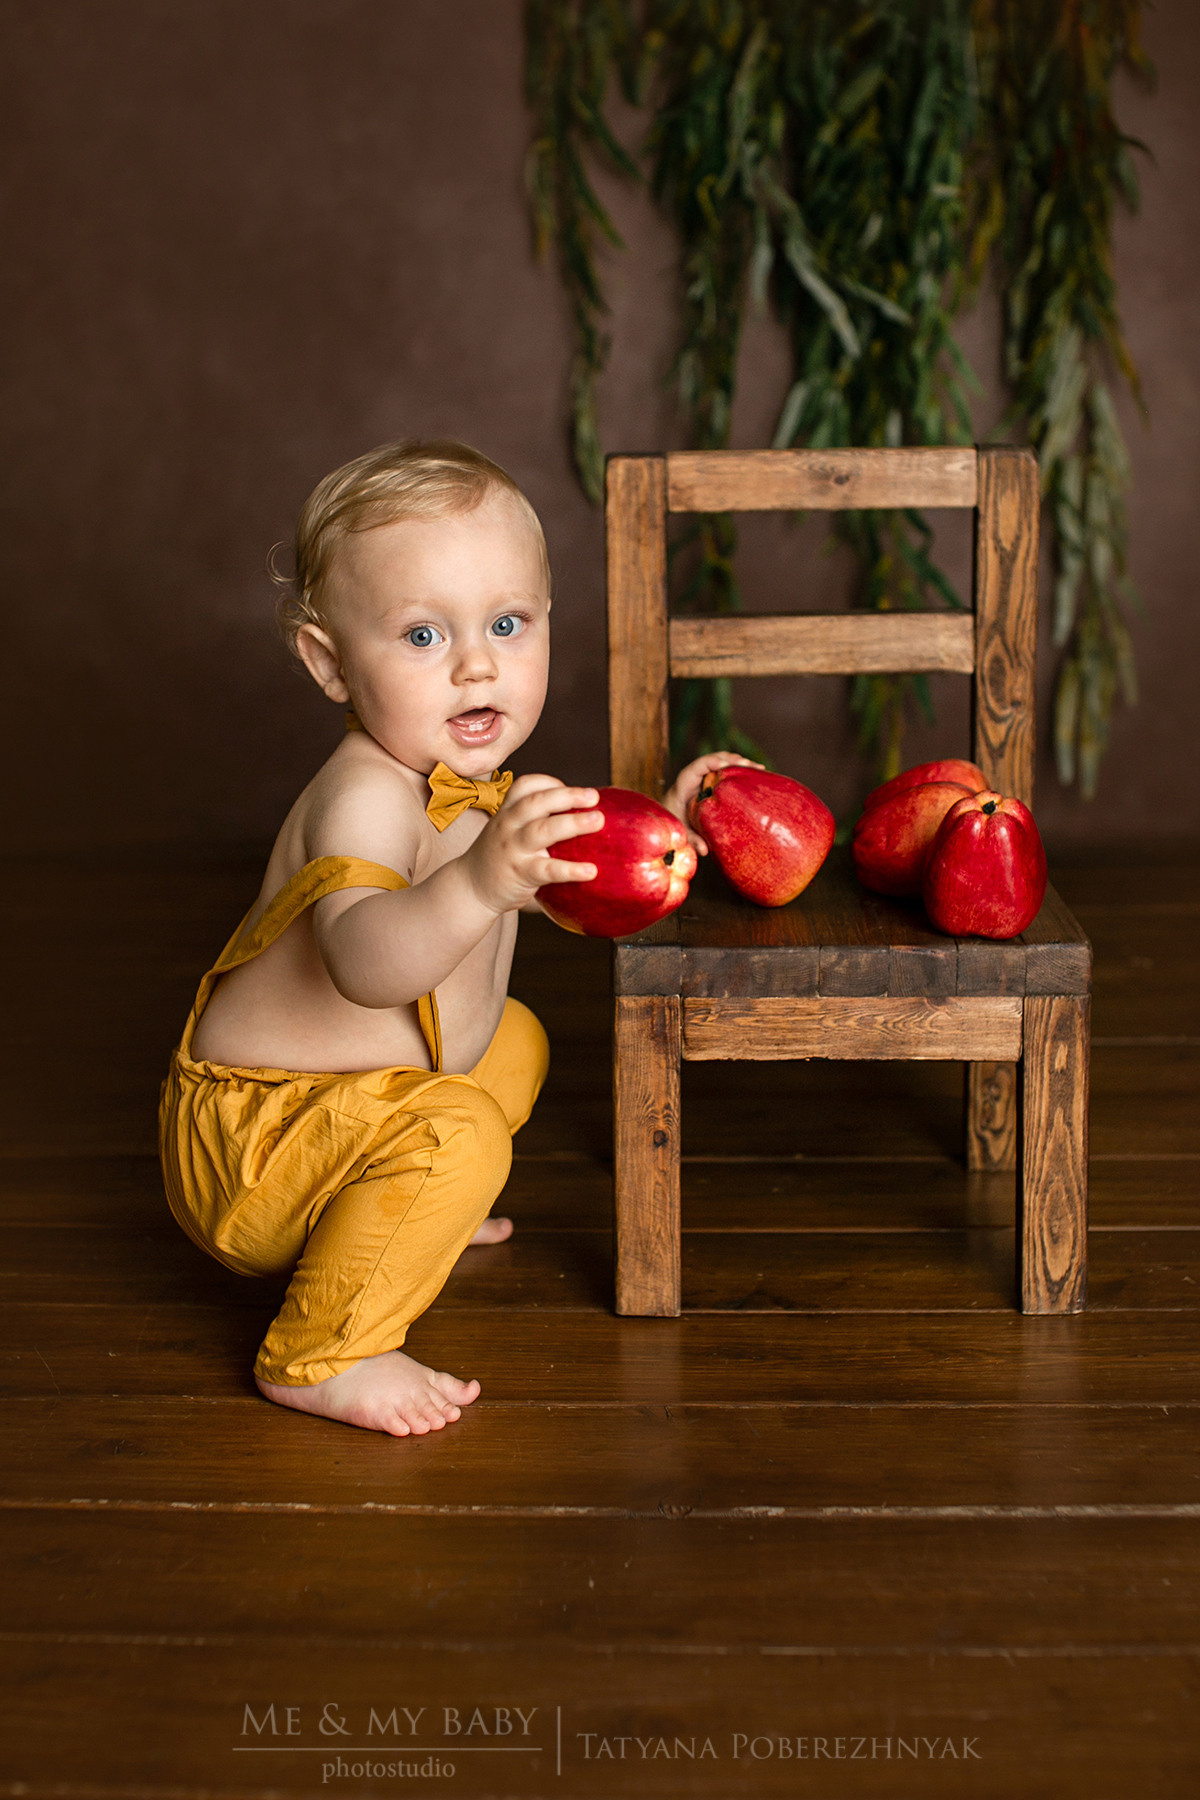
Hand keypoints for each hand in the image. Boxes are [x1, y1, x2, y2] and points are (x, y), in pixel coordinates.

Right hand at [463, 774, 602, 913]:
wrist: (471, 888)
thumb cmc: (500, 856)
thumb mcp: (508, 829)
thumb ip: (534, 819)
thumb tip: (583, 813)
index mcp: (508, 811)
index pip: (526, 785)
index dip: (550, 783)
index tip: (572, 790)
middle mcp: (509, 825)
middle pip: (537, 802)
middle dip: (567, 796)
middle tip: (594, 796)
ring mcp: (514, 849)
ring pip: (542, 830)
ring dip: (572, 823)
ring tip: (598, 821)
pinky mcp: (521, 873)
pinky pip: (547, 869)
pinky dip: (569, 869)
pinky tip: (590, 871)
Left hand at [663, 752, 763, 854]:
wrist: (669, 815)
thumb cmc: (674, 821)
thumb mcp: (681, 830)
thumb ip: (691, 839)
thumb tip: (705, 850)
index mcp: (686, 781)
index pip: (700, 765)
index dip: (714, 762)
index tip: (727, 767)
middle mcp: (697, 774)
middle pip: (717, 759)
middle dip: (735, 761)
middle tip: (753, 767)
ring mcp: (706, 775)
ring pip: (725, 762)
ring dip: (741, 763)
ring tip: (759, 770)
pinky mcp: (714, 780)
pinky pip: (727, 771)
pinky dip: (741, 771)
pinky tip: (755, 776)